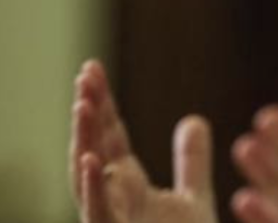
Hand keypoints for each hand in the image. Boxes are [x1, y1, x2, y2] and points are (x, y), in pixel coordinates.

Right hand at [69, 60, 218, 222]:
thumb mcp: (194, 200)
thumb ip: (192, 162)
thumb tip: (195, 120)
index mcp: (127, 187)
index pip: (111, 136)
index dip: (103, 104)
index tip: (93, 69)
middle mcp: (113, 200)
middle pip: (94, 148)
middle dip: (89, 113)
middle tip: (85, 74)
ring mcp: (109, 220)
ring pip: (85, 179)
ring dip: (83, 141)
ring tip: (82, 105)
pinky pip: (98, 213)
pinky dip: (93, 188)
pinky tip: (90, 159)